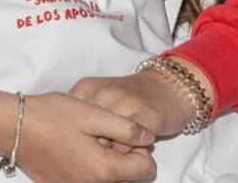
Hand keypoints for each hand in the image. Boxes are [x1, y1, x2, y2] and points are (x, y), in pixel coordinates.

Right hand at [0, 91, 157, 182]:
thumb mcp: (91, 113)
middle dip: (122, 155)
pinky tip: (71, 148)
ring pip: (107, 178)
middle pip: (127, 176)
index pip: (147, 169)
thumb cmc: (49, 116)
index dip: (140, 148)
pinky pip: (86, 180)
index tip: (121, 132)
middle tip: (100, 133)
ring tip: (85, 139)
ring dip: (104, 161)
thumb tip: (148, 137)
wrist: (10, 127)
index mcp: (104, 170)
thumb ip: (125, 127)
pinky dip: (86, 167)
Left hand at [71, 58, 211, 140]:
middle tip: (109, 144)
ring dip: (116, 150)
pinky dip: (133, 150)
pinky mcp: (147, 117)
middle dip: (97, 146)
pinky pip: (130, 147)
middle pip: (88, 137)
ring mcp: (125, 103)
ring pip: (109, 145)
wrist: (168, 87)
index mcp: (86, 89)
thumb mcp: (98, 99)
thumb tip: (68, 143)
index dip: (79, 138)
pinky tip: (139, 141)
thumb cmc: (130, 98)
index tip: (89, 141)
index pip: (70, 125)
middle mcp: (103, 94)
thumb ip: (82, 114)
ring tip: (124, 142)